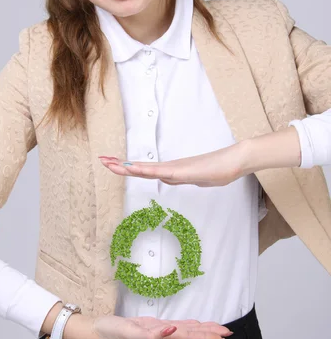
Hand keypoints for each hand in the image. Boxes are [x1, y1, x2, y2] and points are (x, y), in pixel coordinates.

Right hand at [63, 312, 233, 338]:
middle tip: (227, 332)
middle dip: (208, 333)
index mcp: (158, 337)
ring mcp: (155, 330)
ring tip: (215, 329)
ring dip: (199, 329)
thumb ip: (148, 335)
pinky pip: (172, 325)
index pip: (187, 336)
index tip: (222, 336)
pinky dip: (184, 324)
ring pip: (182, 329)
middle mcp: (160, 335)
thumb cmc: (108, 332)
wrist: (93, 332)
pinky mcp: (148, 325)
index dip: (205, 335)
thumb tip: (172, 331)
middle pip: (189, 334)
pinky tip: (189, 325)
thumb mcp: (127, 333)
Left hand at [99, 142, 246, 186]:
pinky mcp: (183, 171)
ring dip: (127, 168)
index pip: (145, 170)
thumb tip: (173, 178)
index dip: (128, 168)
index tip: (113, 164)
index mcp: (172, 171)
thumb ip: (184, 178)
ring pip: (147, 169)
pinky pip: (161, 172)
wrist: (236, 160)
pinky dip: (146, 171)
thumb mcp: (197, 179)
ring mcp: (176, 169)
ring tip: (110, 164)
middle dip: (120, 165)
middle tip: (102, 160)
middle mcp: (170, 168)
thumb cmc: (220, 168)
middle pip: (140, 168)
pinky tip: (136, 169)